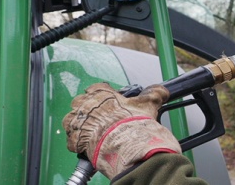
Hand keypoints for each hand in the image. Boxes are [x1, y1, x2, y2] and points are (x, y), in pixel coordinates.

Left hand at [63, 83, 181, 177]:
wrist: (126, 143)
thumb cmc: (134, 122)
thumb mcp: (148, 104)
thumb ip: (154, 94)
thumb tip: (162, 90)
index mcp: (100, 93)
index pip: (96, 88)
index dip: (102, 95)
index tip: (107, 102)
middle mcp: (85, 104)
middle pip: (80, 103)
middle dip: (87, 110)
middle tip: (100, 119)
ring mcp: (77, 122)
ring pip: (72, 121)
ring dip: (80, 126)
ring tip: (93, 133)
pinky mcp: (74, 139)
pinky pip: (72, 140)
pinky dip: (79, 144)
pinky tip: (89, 146)